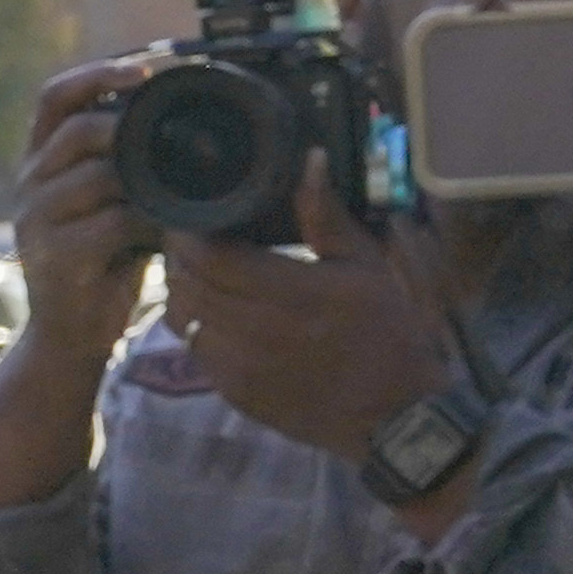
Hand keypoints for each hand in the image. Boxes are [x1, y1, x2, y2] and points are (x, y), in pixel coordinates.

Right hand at [4, 60, 170, 370]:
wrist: (71, 333)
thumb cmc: (103, 260)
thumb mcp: (111, 200)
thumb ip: (128, 161)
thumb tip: (187, 119)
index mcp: (41, 161)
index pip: (54, 97)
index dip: (97, 73)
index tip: (146, 67)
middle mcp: (29, 184)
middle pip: (77, 129)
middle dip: (130, 125)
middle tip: (177, 132)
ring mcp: (36, 221)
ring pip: (98, 174)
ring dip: (147, 180)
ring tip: (179, 191)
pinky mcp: (55, 257)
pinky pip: (111, 223)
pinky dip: (150, 224)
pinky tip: (170, 231)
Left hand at [157, 170, 470, 523]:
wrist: (393, 414)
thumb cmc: (386, 332)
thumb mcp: (366, 266)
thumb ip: (326, 216)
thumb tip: (309, 159)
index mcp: (290, 293)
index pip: (209, 257)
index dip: (188, 234)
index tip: (188, 216)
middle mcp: (256, 331)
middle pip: (186, 285)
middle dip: (179, 257)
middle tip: (187, 238)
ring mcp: (240, 367)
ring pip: (181, 318)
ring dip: (181, 291)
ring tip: (196, 271)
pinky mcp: (234, 394)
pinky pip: (194, 350)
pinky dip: (195, 325)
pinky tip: (213, 311)